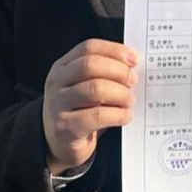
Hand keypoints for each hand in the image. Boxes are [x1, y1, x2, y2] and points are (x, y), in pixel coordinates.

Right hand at [42, 39, 137, 174]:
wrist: (58, 143)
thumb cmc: (80, 110)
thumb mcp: (86, 86)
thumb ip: (104, 73)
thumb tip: (133, 66)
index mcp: (63, 66)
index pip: (89, 48)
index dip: (114, 50)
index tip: (134, 59)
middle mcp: (57, 82)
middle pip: (90, 65)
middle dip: (118, 71)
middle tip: (133, 80)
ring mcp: (58, 104)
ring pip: (95, 89)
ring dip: (120, 93)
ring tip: (130, 100)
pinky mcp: (65, 127)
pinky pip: (97, 116)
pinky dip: (118, 114)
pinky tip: (126, 116)